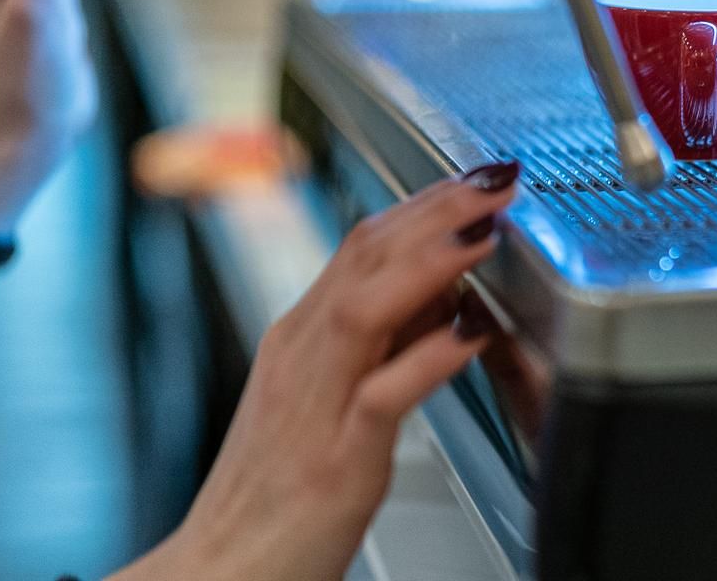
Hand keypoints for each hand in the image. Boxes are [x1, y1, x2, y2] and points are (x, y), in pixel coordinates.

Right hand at [116, 163, 519, 580]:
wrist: (219, 572)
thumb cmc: (277, 493)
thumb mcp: (333, 398)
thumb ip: (385, 343)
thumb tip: (446, 293)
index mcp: (302, 339)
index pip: (363, 244)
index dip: (424, 204)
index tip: (476, 176)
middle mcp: (302, 357)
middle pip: (366, 256)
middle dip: (436, 209)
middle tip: (497, 175)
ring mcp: (314, 405)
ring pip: (366, 308)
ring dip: (431, 261)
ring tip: (485, 227)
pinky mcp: (334, 461)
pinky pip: (380, 396)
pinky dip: (426, 359)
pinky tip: (469, 335)